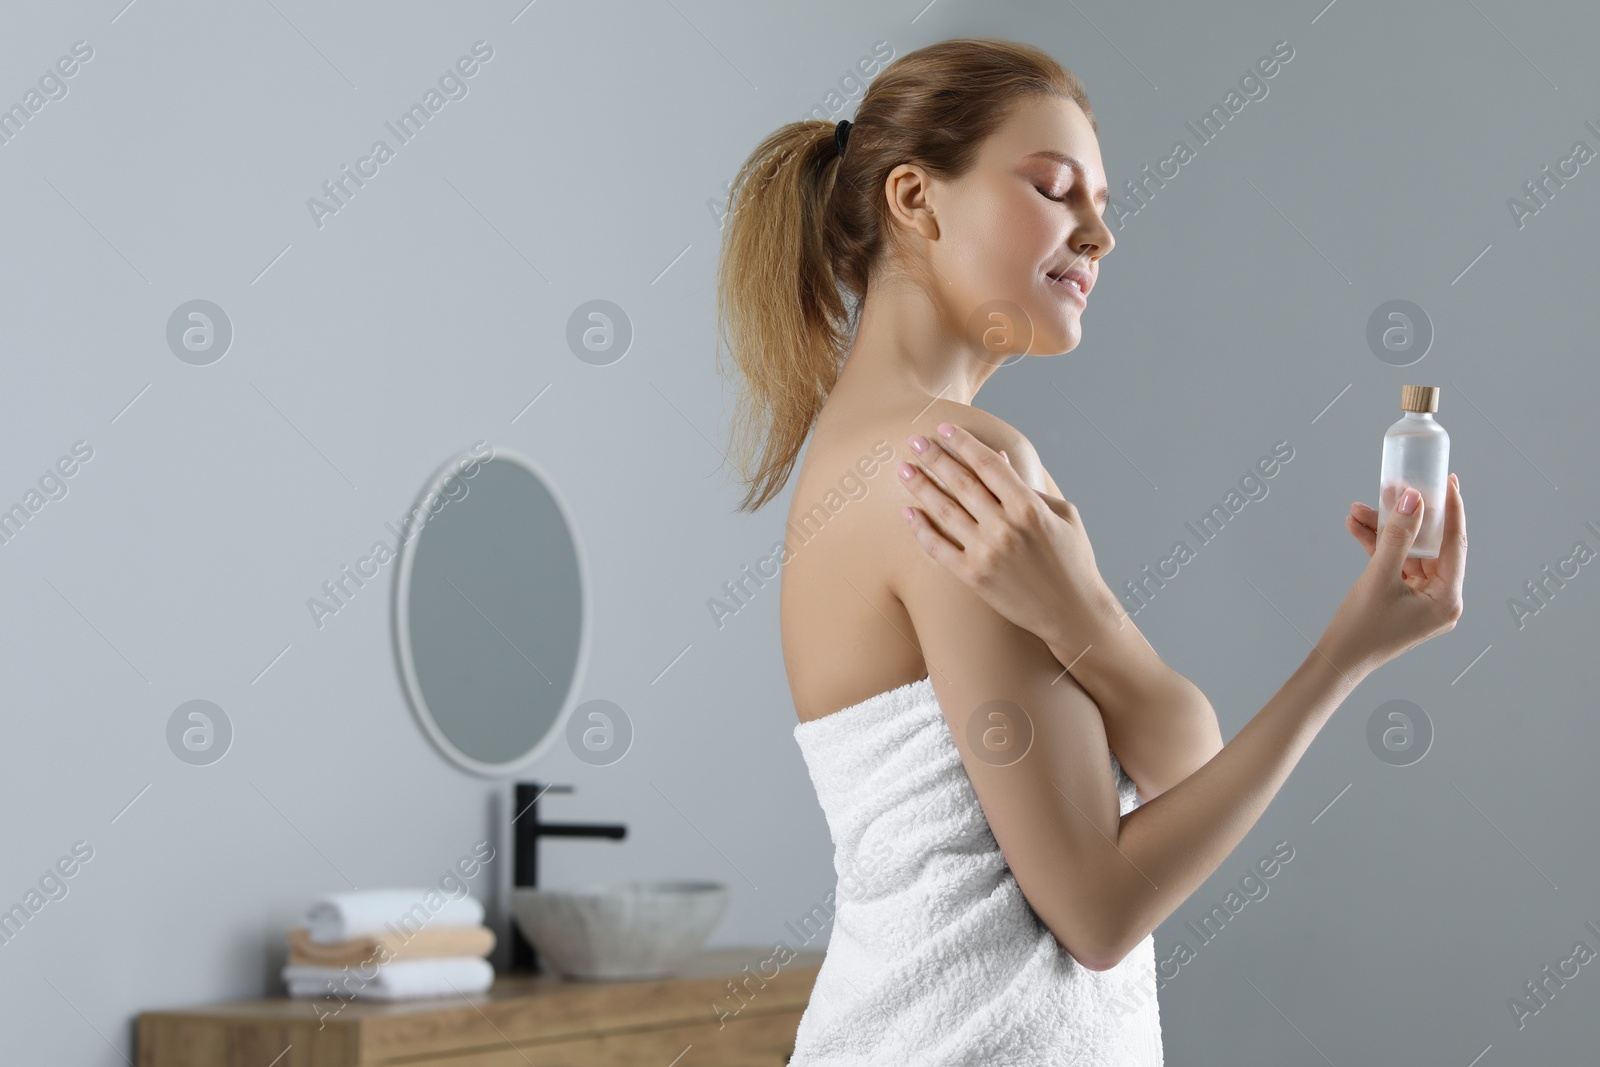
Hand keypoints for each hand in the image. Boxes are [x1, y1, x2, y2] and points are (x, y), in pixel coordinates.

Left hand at [898, 422, 1120, 648]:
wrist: (1073, 612)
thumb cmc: (1072, 560)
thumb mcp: (1062, 516)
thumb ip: (1030, 488)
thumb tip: (999, 460)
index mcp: (1029, 507)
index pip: (987, 464)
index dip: (963, 443)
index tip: (944, 428)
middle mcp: (1005, 527)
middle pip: (961, 483)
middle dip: (934, 458)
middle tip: (914, 440)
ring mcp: (987, 553)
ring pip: (945, 512)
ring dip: (921, 487)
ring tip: (903, 469)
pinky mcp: (974, 577)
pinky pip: (939, 549)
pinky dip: (921, 529)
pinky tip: (908, 512)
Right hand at [1323, 472, 1465, 673]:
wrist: (1337, 661)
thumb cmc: (1361, 628)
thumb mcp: (1379, 577)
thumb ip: (1397, 536)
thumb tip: (1413, 500)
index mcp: (1448, 598)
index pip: (1455, 544)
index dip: (1451, 509)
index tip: (1447, 480)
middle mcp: (1441, 598)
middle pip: (1429, 545)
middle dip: (1406, 517)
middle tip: (1400, 486)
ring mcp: (1422, 599)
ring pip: (1408, 552)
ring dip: (1384, 530)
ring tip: (1359, 509)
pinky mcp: (1403, 599)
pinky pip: (1395, 564)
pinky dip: (1378, 547)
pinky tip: (1357, 526)